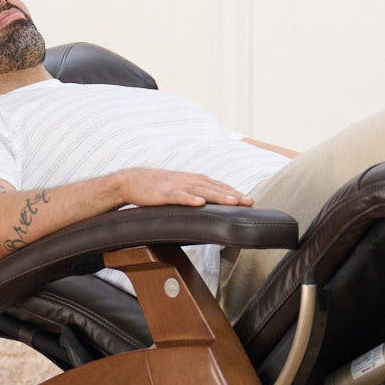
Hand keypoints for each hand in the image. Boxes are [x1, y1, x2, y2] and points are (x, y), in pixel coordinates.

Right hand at [120, 168, 254, 207]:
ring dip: (219, 196)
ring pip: (202, 191)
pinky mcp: (165, 193)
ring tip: (233, 202)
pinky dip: (190, 198)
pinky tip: (200, 203)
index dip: (235, 193)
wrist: (133, 181)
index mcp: (195, 181)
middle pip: (216, 188)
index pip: (220, 187)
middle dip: (234, 195)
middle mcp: (190, 181)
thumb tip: (212, 204)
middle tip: (250, 202)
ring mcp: (178, 186)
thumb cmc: (159, 187)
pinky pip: (180, 196)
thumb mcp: (182, 188)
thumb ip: (197, 193)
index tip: (250, 201)